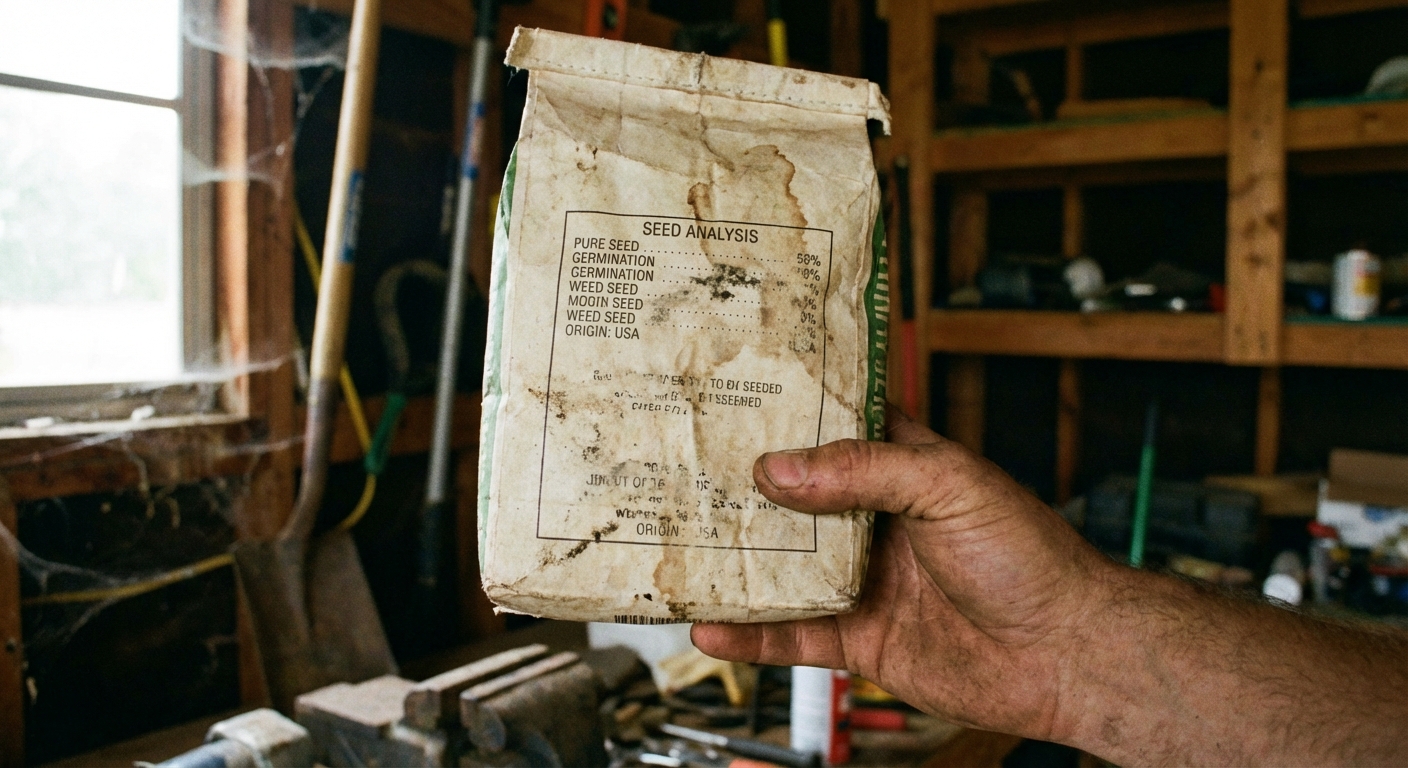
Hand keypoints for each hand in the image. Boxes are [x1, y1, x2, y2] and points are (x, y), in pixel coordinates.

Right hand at [691, 405, 1116, 740]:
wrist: (1067, 653)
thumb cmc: (1030, 555)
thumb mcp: (948, 485)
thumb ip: (863, 471)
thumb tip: (779, 468)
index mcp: (898, 467)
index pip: (829, 429)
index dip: (782, 415)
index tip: (724, 396)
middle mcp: (871, 521)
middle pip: (789, 502)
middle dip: (736, 491)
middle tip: (676, 473)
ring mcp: (862, 581)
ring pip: (780, 570)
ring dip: (731, 563)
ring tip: (674, 548)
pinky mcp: (859, 640)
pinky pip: (793, 637)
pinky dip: (750, 635)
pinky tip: (710, 627)